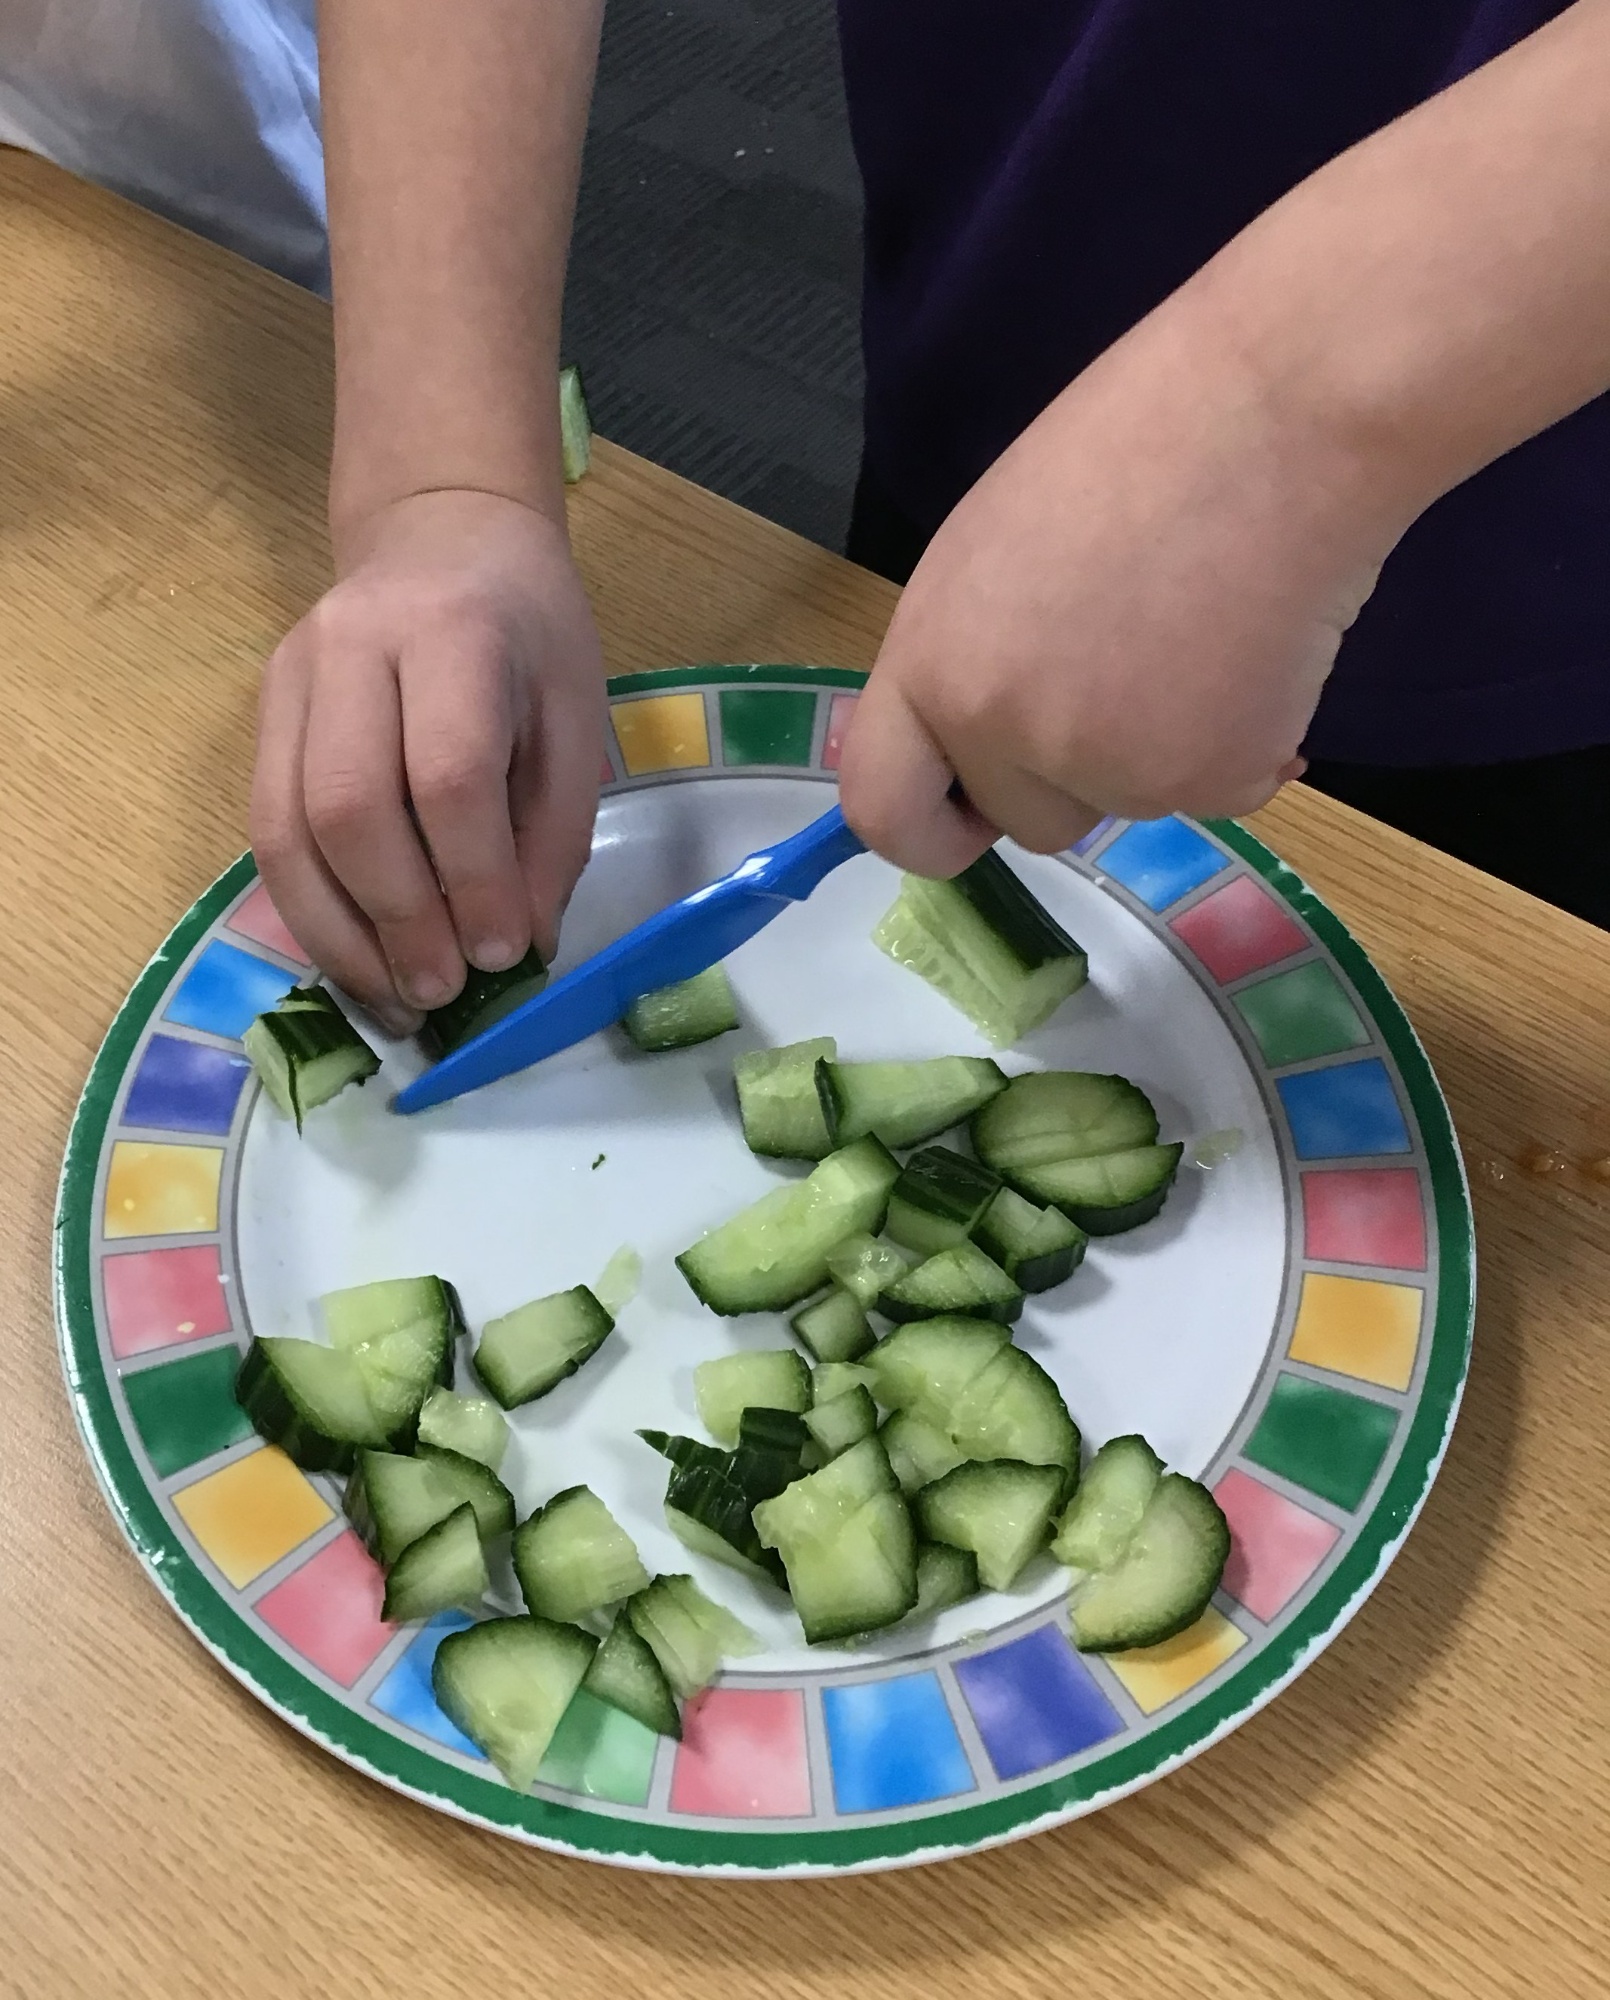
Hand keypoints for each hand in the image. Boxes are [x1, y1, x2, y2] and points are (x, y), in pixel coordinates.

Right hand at [251, 489, 605, 1032]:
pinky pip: (265, 832)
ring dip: (339, 936)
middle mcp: (353, 648)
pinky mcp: (261, 716)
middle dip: (397, 920)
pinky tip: (357, 960)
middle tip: (443, 992)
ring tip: (398, 1001)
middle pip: (348, 808)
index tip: (501, 953)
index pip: (448, 774)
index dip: (472, 878)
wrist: (443, 537)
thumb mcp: (576, 718)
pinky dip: (310, 912)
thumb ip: (554, 833)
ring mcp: (291, 680)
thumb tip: (521, 947)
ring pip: (285, 832)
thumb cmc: (529, 633)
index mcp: (454, 634)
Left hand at [838, 297, 1392, 875]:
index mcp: (933, 662)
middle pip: (1028, 818)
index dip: (927, 829)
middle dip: (1074, 776)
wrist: (1283, 412)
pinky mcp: (1210, 778)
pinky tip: (1262, 644)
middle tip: (1133, 667)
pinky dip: (1249, 742)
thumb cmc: (1141, 441)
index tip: (970, 817)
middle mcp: (1002, 728)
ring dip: (1163, 749)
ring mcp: (1106, 763)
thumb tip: (985, 736)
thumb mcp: (997, 551)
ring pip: (1127, 804)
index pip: (881, 807)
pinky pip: (1223, 792)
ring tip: (1202, 625)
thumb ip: (974, 657)